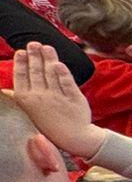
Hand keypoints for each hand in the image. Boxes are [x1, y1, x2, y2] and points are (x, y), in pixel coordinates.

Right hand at [8, 44, 104, 158]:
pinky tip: (59, 64)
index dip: (20, 63)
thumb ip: (21, 97)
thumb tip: (6, 90)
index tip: (21, 51)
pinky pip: (68, 84)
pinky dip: (64, 74)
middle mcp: (40, 97)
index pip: (21, 77)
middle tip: (33, 43)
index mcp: (26, 100)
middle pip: (36, 72)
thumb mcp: (29, 111)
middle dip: (34, 56)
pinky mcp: (74, 99)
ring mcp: (57, 98)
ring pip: (51, 74)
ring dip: (48, 59)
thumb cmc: (50, 123)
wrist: (74, 137)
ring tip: (46, 47)